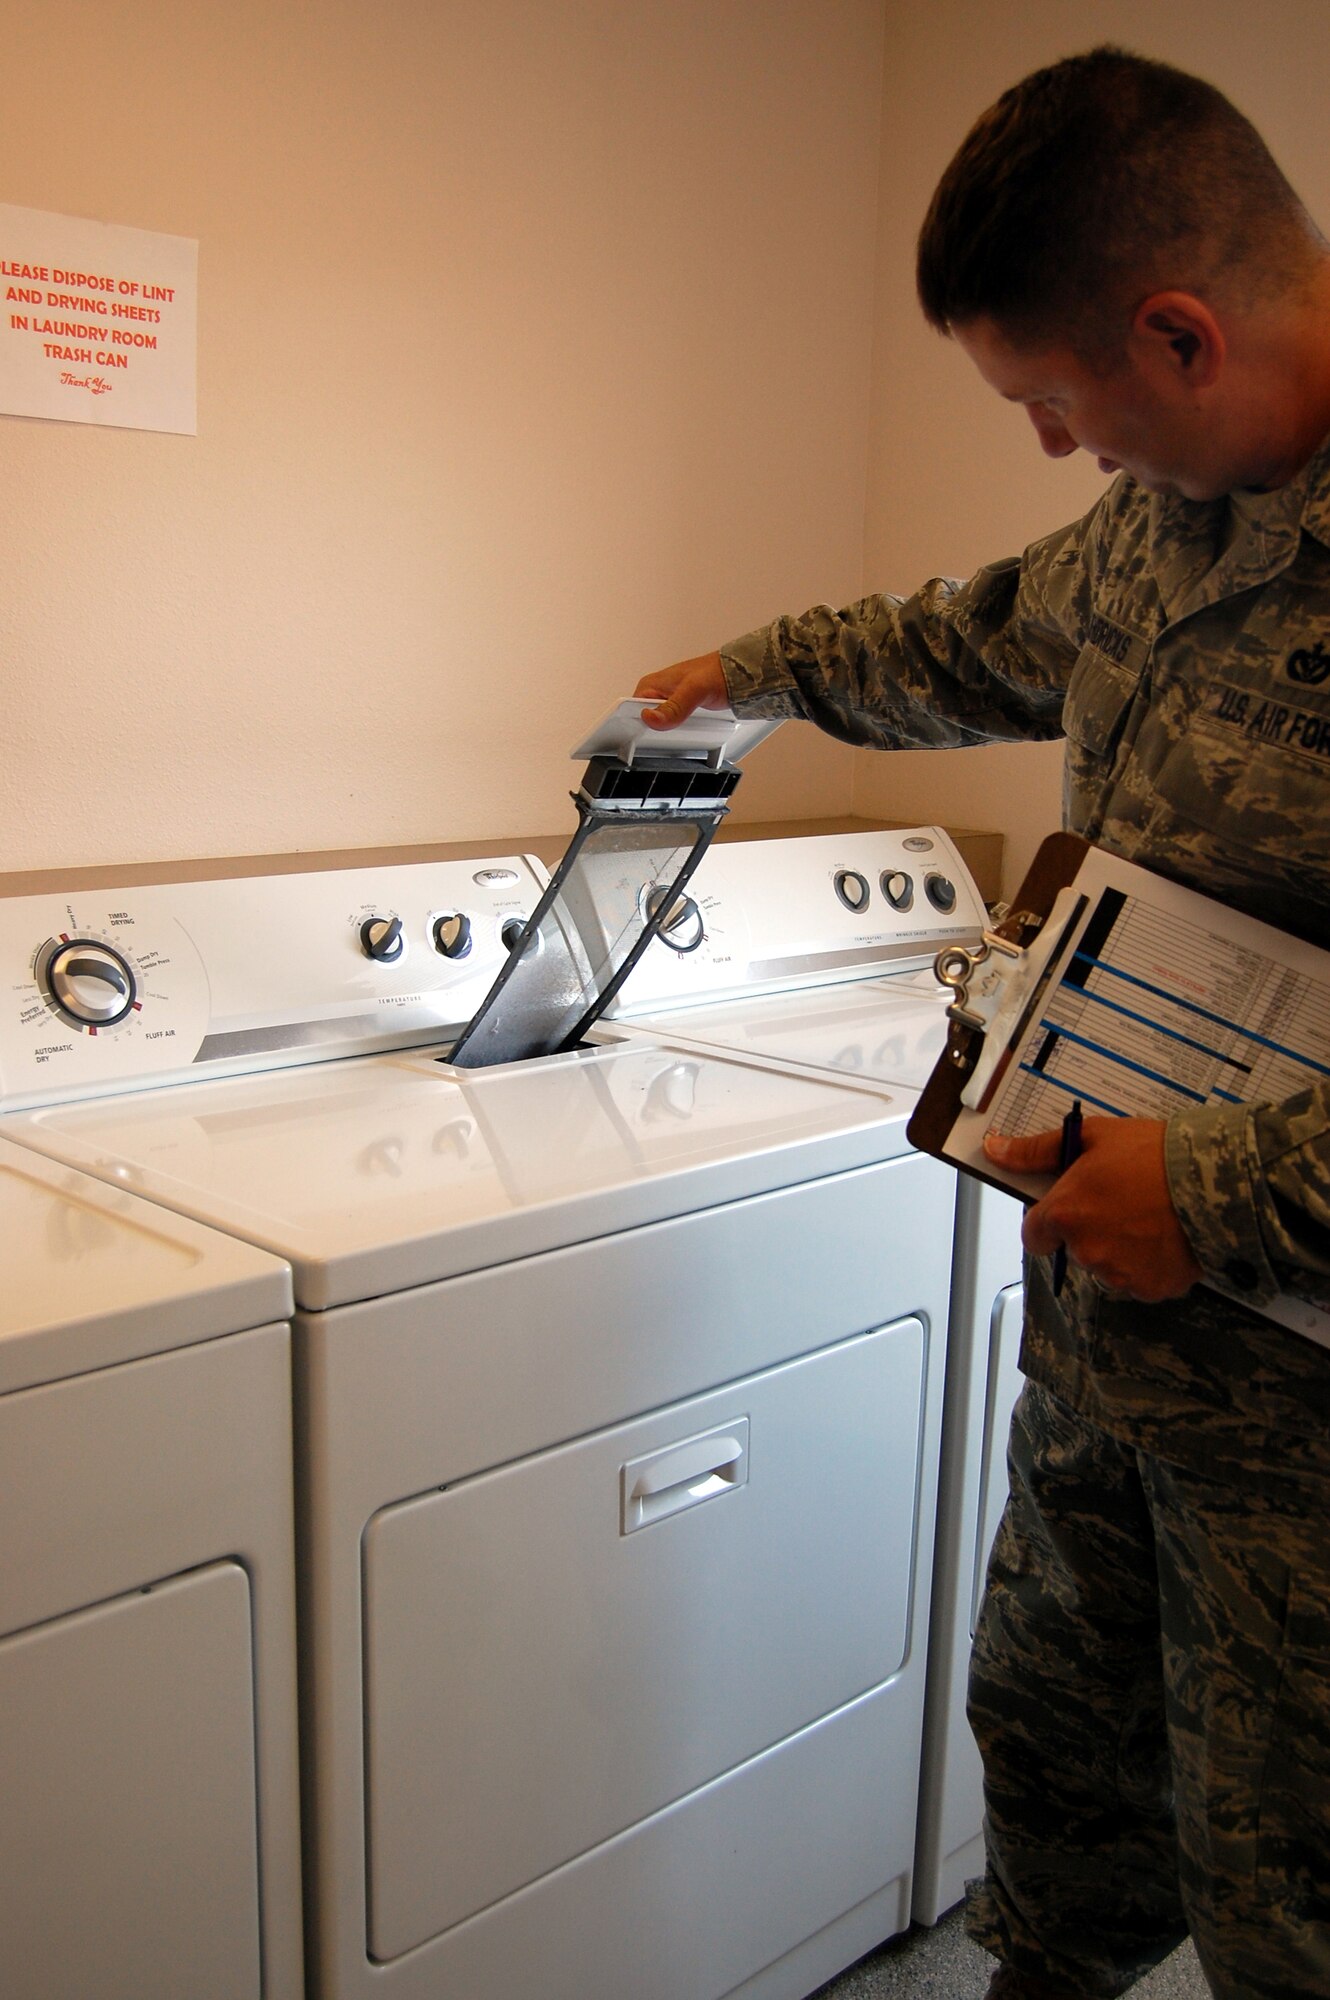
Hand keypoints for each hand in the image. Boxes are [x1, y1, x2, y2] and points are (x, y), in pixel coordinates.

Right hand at [633, 652, 728, 729]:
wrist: (737, 674)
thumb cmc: (718, 674)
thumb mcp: (694, 690)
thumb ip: (673, 707)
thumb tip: (649, 718)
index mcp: (649, 685)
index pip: (628, 710)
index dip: (631, 726)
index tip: (637, 740)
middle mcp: (655, 694)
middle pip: (642, 722)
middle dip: (650, 733)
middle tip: (665, 736)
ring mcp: (667, 702)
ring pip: (657, 726)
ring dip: (665, 734)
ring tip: (678, 733)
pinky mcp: (678, 709)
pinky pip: (671, 725)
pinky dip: (676, 732)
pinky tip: (685, 732)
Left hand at [984, 1115, 1203, 1302]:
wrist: (1214, 1179)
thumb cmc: (1155, 1153)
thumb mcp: (1093, 1137)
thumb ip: (1038, 1150)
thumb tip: (995, 1150)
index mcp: (1065, 1214)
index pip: (1034, 1235)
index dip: (1050, 1221)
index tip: (1071, 1207)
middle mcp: (1086, 1250)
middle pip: (1075, 1249)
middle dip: (1091, 1230)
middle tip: (1123, 1201)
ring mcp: (1120, 1274)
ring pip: (1108, 1266)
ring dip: (1120, 1249)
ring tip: (1150, 1217)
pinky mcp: (1152, 1288)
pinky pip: (1140, 1281)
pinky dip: (1149, 1265)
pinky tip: (1166, 1238)